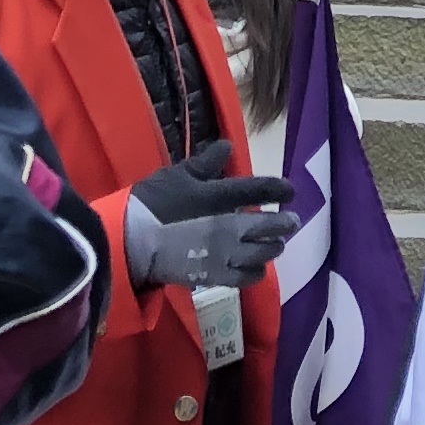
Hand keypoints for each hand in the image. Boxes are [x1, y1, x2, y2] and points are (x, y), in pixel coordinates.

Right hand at [129, 140, 296, 289]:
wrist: (131, 243)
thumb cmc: (153, 203)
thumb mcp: (178, 174)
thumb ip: (206, 162)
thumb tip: (228, 146)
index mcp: (219, 197)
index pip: (257, 190)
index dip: (277, 189)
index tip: (290, 191)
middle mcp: (228, 227)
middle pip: (266, 227)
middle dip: (284, 224)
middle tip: (293, 222)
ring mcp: (222, 255)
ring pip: (260, 255)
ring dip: (272, 248)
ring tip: (276, 245)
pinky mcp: (213, 276)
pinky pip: (244, 278)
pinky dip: (254, 272)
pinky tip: (256, 268)